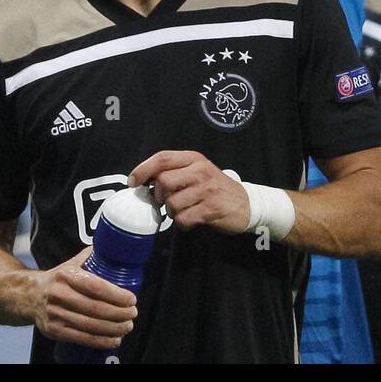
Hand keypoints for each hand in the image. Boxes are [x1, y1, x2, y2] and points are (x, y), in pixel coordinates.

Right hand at [32, 246, 136, 348]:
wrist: (27, 296)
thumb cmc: (57, 279)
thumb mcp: (70, 264)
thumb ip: (91, 256)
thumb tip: (114, 244)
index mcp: (67, 275)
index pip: (96, 286)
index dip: (116, 295)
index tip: (132, 299)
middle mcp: (60, 295)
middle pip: (95, 308)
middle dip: (119, 313)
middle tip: (133, 314)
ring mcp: (55, 314)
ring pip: (90, 325)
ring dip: (113, 328)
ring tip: (127, 326)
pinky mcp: (54, 330)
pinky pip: (80, 338)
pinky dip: (100, 341)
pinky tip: (114, 340)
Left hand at [129, 151, 250, 233]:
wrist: (246, 204)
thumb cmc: (215, 188)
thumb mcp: (198, 172)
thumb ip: (175, 172)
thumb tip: (143, 181)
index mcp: (194, 159)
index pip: (162, 158)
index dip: (143, 169)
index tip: (133, 182)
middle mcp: (201, 171)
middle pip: (163, 181)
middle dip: (159, 196)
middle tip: (166, 202)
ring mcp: (207, 189)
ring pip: (172, 203)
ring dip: (172, 212)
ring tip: (184, 211)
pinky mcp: (211, 208)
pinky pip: (183, 219)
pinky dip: (183, 223)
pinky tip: (192, 219)